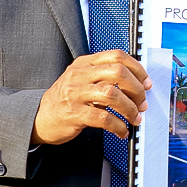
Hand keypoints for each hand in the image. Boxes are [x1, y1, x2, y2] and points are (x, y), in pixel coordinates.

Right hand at [31, 50, 151, 144]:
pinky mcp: (74, 113)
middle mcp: (80, 75)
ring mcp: (76, 93)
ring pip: (112, 94)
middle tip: (142, 102)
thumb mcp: (83, 79)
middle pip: (118, 72)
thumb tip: (137, 83)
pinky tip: (122, 130)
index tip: (146, 83)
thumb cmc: (67, 99)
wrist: (40, 117)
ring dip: (129, 108)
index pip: (117, 56)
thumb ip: (104, 76)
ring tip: (135, 117)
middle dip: (136, 89)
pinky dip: (118, 125)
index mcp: (85, 63)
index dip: (137, 68)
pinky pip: (102, 118)